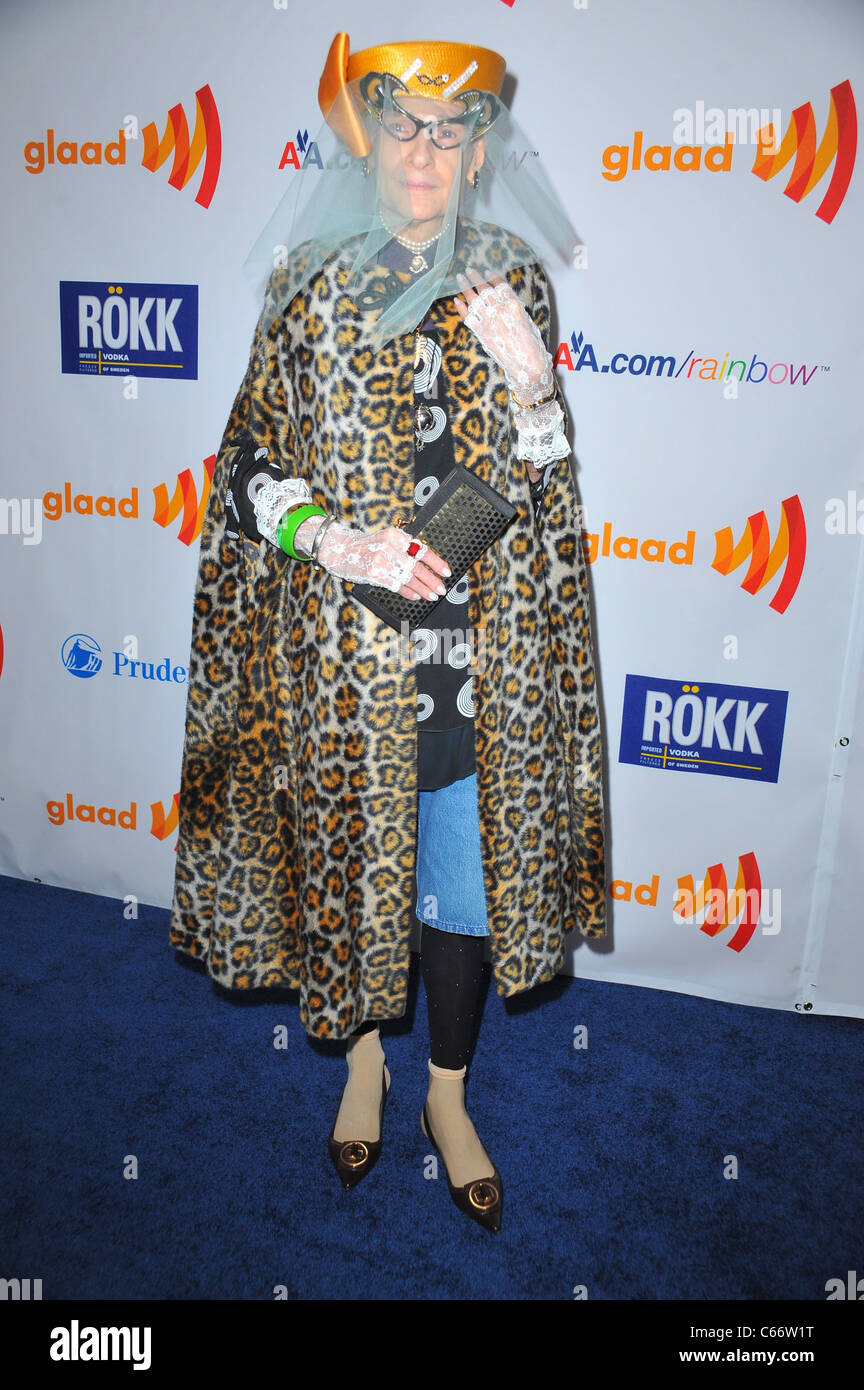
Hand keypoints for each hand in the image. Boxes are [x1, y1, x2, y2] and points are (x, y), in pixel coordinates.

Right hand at [295, 516, 450, 600]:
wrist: (339, 549)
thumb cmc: (365, 546)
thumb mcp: (386, 539)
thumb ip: (404, 548)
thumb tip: (426, 563)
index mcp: (395, 536)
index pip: (421, 549)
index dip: (436, 562)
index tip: (446, 572)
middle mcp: (389, 547)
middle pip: (417, 566)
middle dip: (432, 579)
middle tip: (442, 588)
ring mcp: (381, 561)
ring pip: (408, 578)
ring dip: (423, 588)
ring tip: (432, 595)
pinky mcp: (374, 574)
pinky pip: (396, 585)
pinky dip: (407, 592)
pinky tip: (416, 596)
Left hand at [453, 266, 553, 406]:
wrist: (526, 364)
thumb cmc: (531, 344)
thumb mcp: (526, 319)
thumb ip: (513, 307)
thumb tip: (503, 300)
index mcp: (513, 304)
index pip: (500, 285)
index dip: (492, 276)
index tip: (486, 271)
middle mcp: (500, 309)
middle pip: (484, 288)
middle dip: (475, 277)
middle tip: (469, 270)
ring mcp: (489, 321)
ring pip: (474, 299)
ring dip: (465, 287)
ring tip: (460, 278)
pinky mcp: (481, 332)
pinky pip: (468, 316)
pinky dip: (461, 307)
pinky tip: (457, 300)